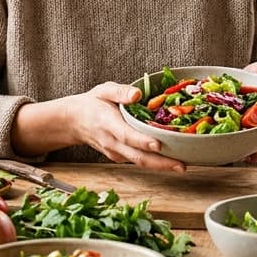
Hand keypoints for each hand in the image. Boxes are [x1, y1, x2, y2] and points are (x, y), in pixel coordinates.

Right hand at [62, 82, 185, 172]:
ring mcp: (115, 152)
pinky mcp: (118, 157)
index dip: (142, 141)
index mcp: (108, 123)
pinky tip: (170, 160)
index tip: (158, 145)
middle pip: (137, 156)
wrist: (74, 121)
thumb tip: (137, 94)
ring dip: (160, 166)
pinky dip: (154, 162)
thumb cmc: (93, 103)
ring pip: (139, 162)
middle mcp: (111, 142)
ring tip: (182, 166)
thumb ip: (120, 92)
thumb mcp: (103, 90)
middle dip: (160, 163)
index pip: (126, 135)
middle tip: (181, 165)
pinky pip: (137, 160)